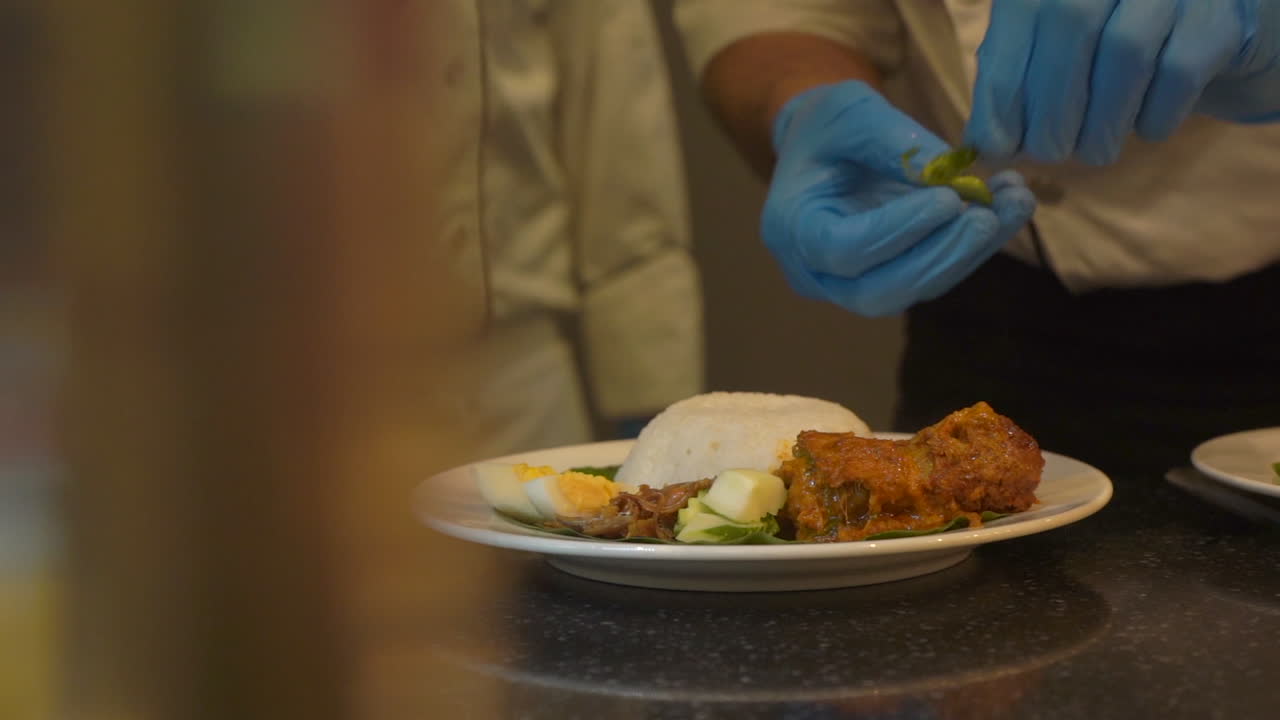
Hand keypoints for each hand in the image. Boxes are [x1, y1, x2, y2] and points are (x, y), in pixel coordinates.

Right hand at [764, 81, 1035, 317]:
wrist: (821, 145)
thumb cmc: (827, 124)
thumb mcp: (852, 111)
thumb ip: (894, 141)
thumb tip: (953, 176)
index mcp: (793, 228)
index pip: (843, 250)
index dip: (897, 232)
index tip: (948, 198)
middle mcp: (815, 270)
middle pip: (878, 291)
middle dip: (939, 257)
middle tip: (988, 216)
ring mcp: (849, 285)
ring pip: (912, 291)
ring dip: (967, 253)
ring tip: (1012, 202)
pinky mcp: (888, 280)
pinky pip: (932, 277)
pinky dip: (973, 246)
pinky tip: (1009, 206)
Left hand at [967, 0, 1279, 165]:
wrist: (1203, 28)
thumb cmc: (1105, 47)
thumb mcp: (1048, 51)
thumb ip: (1011, 83)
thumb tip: (981, 145)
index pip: (1020, 19)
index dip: (1001, 90)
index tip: (996, 145)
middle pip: (1070, 26)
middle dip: (1050, 109)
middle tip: (1050, 154)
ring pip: (1124, 51)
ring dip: (1100, 123)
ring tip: (1094, 151)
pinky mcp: (1216, 18)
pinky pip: (1178, 72)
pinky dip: (1153, 117)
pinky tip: (1145, 129)